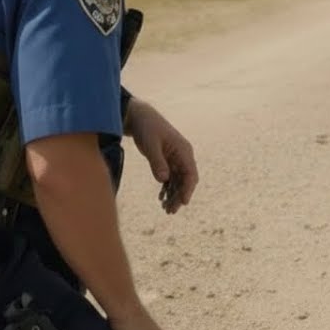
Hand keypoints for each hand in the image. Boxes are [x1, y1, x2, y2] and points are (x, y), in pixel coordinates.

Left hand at [127, 98, 199, 213]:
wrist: (139, 117)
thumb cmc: (147, 128)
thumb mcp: (150, 144)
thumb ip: (157, 162)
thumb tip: (163, 180)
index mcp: (184, 151)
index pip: (191, 174)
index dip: (188, 189)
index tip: (183, 202)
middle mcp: (182, 156)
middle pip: (185, 181)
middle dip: (179, 196)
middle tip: (170, 211)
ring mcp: (175, 159)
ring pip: (178, 182)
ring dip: (173, 195)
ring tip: (165, 209)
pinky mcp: (166, 161)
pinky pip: (170, 179)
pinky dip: (166, 189)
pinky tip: (161, 199)